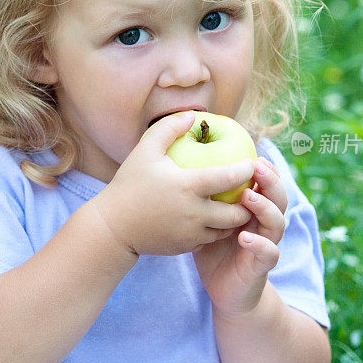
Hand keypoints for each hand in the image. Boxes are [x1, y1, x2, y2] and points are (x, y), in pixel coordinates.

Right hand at [93, 113, 253, 256]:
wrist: (112, 227)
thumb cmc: (129, 184)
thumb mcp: (145, 150)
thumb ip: (168, 128)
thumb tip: (191, 115)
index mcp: (189, 186)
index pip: (230, 176)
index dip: (246, 169)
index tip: (251, 163)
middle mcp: (195, 212)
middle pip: (237, 211)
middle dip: (248, 202)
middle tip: (250, 190)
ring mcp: (191, 233)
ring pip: (227, 230)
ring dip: (234, 219)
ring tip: (235, 205)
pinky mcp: (185, 247)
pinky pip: (210, 239)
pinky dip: (215, 230)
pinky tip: (214, 220)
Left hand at [192, 156, 287, 317]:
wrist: (224, 291)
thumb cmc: (213, 250)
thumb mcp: (206, 219)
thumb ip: (203, 197)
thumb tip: (178, 165)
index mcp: (253, 209)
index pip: (265, 183)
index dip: (263, 167)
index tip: (252, 151)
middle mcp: (264, 224)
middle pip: (277, 197)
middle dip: (270, 180)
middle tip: (256, 166)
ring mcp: (267, 244)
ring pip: (277, 222)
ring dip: (265, 207)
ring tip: (248, 197)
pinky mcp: (262, 266)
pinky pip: (269, 253)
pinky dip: (259, 244)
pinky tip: (244, 237)